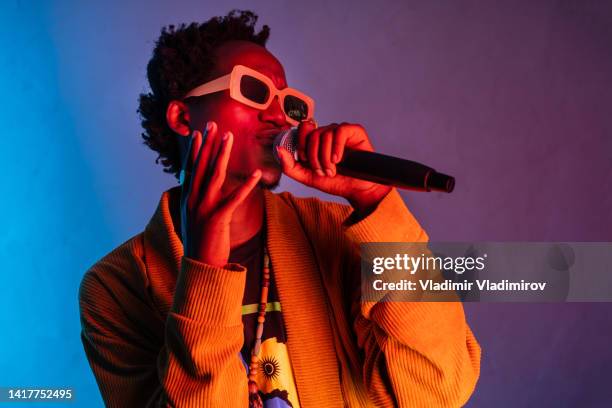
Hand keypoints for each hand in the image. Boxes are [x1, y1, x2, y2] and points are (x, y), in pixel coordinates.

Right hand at [180, 122, 261, 266]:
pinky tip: (256, 174)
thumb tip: (199, 188)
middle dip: (208, 143)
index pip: (190, 168)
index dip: (195, 149)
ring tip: (230, 137)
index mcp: (187, 198)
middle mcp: (192, 200)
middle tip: (213, 124)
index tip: (199, 132)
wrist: (199, 267)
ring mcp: (204, 209)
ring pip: (214, 175)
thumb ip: (196, 201)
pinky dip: (246, 185)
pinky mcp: (218, 219)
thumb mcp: (193, 218)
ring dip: (223, 154)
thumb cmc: (200, 243)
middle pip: (201, 165)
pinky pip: (234, 198)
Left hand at [276, 121, 390, 213]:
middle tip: (323, 171)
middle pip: (313, 134)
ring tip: (332, 170)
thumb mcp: (307, 177)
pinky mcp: (355, 131)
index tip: (305, 161)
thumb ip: (290, 166)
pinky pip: (340, 131)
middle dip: (314, 157)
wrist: (356, 190)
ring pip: (325, 134)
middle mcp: (328, 132)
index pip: (303, 128)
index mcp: (315, 140)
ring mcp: (341, 131)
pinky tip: (338, 159)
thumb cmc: (334, 182)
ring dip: (326, 157)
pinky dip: (336, 147)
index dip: (301, 144)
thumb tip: (279, 150)